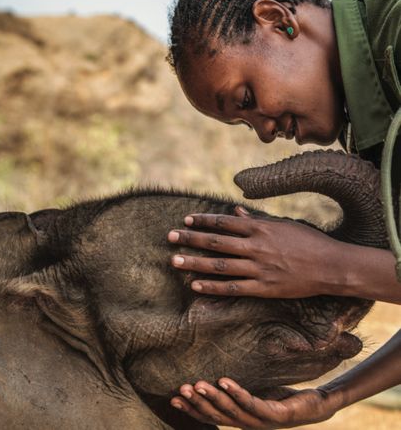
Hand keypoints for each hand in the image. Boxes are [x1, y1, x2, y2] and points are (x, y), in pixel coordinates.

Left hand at [168, 206, 342, 297]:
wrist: (332, 266)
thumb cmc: (308, 241)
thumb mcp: (283, 224)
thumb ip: (257, 220)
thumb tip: (236, 213)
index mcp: (260, 228)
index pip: (224, 222)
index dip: (203, 221)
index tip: (186, 220)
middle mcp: (256, 247)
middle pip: (216, 242)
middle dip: (191, 239)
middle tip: (170, 237)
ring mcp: (259, 269)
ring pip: (220, 265)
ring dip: (195, 262)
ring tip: (174, 260)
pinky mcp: (264, 288)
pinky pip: (233, 288)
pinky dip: (213, 287)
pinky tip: (195, 285)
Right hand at [170, 378, 339, 428]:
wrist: (316, 406)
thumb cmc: (282, 397)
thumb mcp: (255, 391)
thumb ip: (236, 389)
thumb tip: (215, 369)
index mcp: (240, 419)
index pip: (212, 416)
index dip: (192, 410)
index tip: (173, 398)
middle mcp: (249, 424)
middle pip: (217, 416)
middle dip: (197, 403)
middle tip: (180, 390)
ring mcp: (262, 421)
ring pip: (232, 412)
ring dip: (212, 398)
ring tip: (196, 384)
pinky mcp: (276, 414)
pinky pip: (252, 403)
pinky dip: (236, 393)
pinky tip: (224, 381)